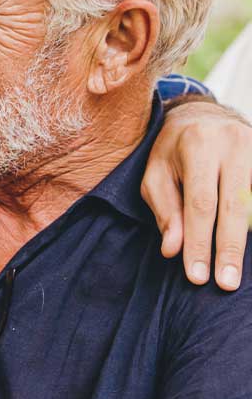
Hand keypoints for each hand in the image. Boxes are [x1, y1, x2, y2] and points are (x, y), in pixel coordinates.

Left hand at [143, 98, 251, 290]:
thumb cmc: (175, 149)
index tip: (197, 276)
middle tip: (226, 284)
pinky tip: (251, 246)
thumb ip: (164, 209)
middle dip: (229, 249)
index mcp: (198, 145)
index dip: (200, 242)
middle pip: (234, 207)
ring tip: (239, 272)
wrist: (206, 114)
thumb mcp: (157, 172)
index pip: (200, 203)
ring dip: (247, 238)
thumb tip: (172, 250)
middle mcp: (234, 144)